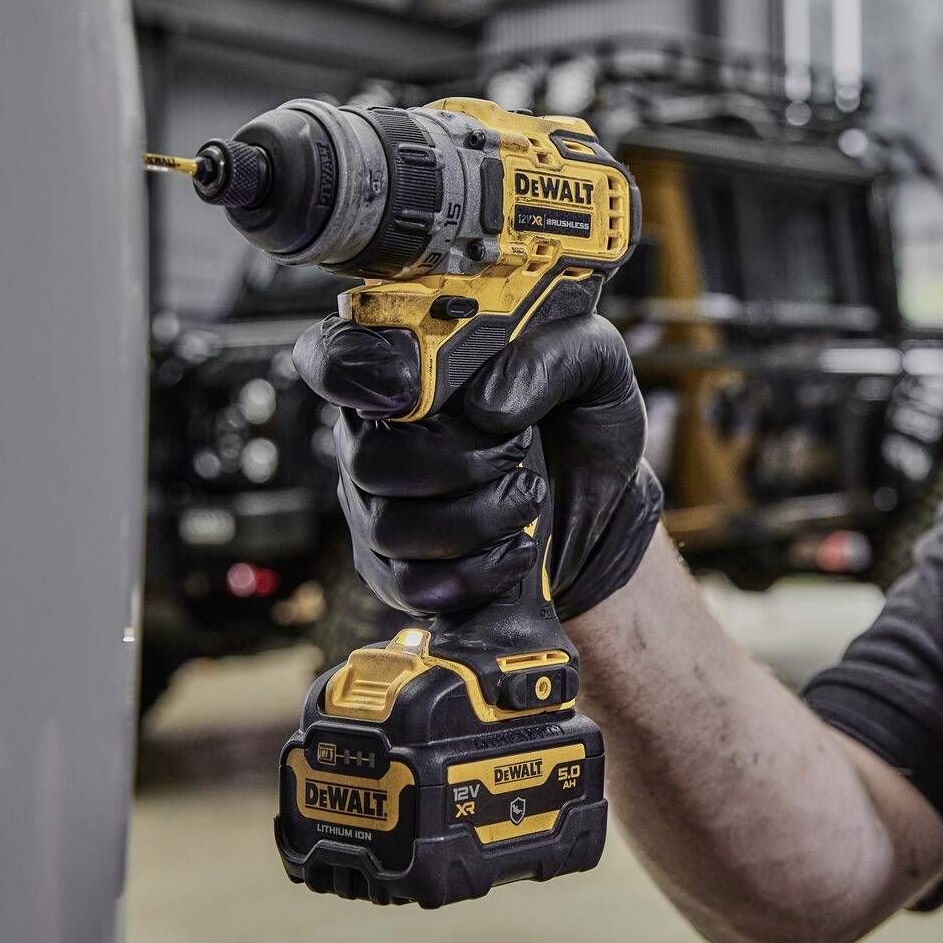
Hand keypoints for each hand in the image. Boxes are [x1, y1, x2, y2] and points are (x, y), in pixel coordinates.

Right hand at [294, 314, 663, 619]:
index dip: (355, 371)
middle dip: (453, 465)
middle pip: (366, 459)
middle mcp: (378, 435)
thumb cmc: (584, 421)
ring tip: (527, 501)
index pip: (336, 357)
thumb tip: (488, 407)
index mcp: (408, 367)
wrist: (607, 501)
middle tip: (517, 456)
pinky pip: (410, 585)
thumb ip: (551, 359)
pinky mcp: (398, 569)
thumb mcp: (595, 366)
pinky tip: (517, 550)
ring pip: (388, 528)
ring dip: (473, 521)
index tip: (411, 391)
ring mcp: (379, 506)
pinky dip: (474, 574)